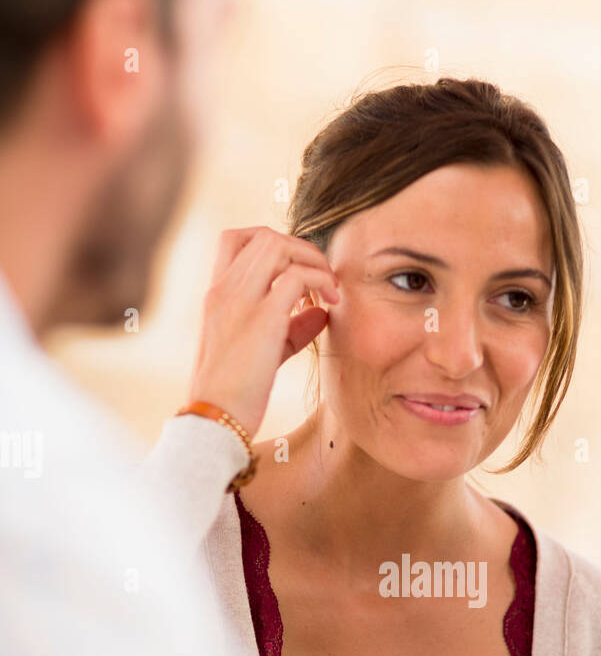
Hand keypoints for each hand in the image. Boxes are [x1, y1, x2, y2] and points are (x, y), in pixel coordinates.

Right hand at [188, 227, 340, 439]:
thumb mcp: (262, 352)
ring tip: (330, 289)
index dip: (273, 242)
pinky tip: (331, 304)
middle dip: (302, 249)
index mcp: (216, 294)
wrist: (214, 420)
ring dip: (312, 260)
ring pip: (279, 246)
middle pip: (264, 235)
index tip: (296, 270)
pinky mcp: (262, 319)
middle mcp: (224, 290)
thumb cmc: (234, 393)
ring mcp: (240, 301)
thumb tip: (321, 313)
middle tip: (323, 278)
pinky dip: (320, 281)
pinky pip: (297, 277)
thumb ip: (290, 328)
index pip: (235, 238)